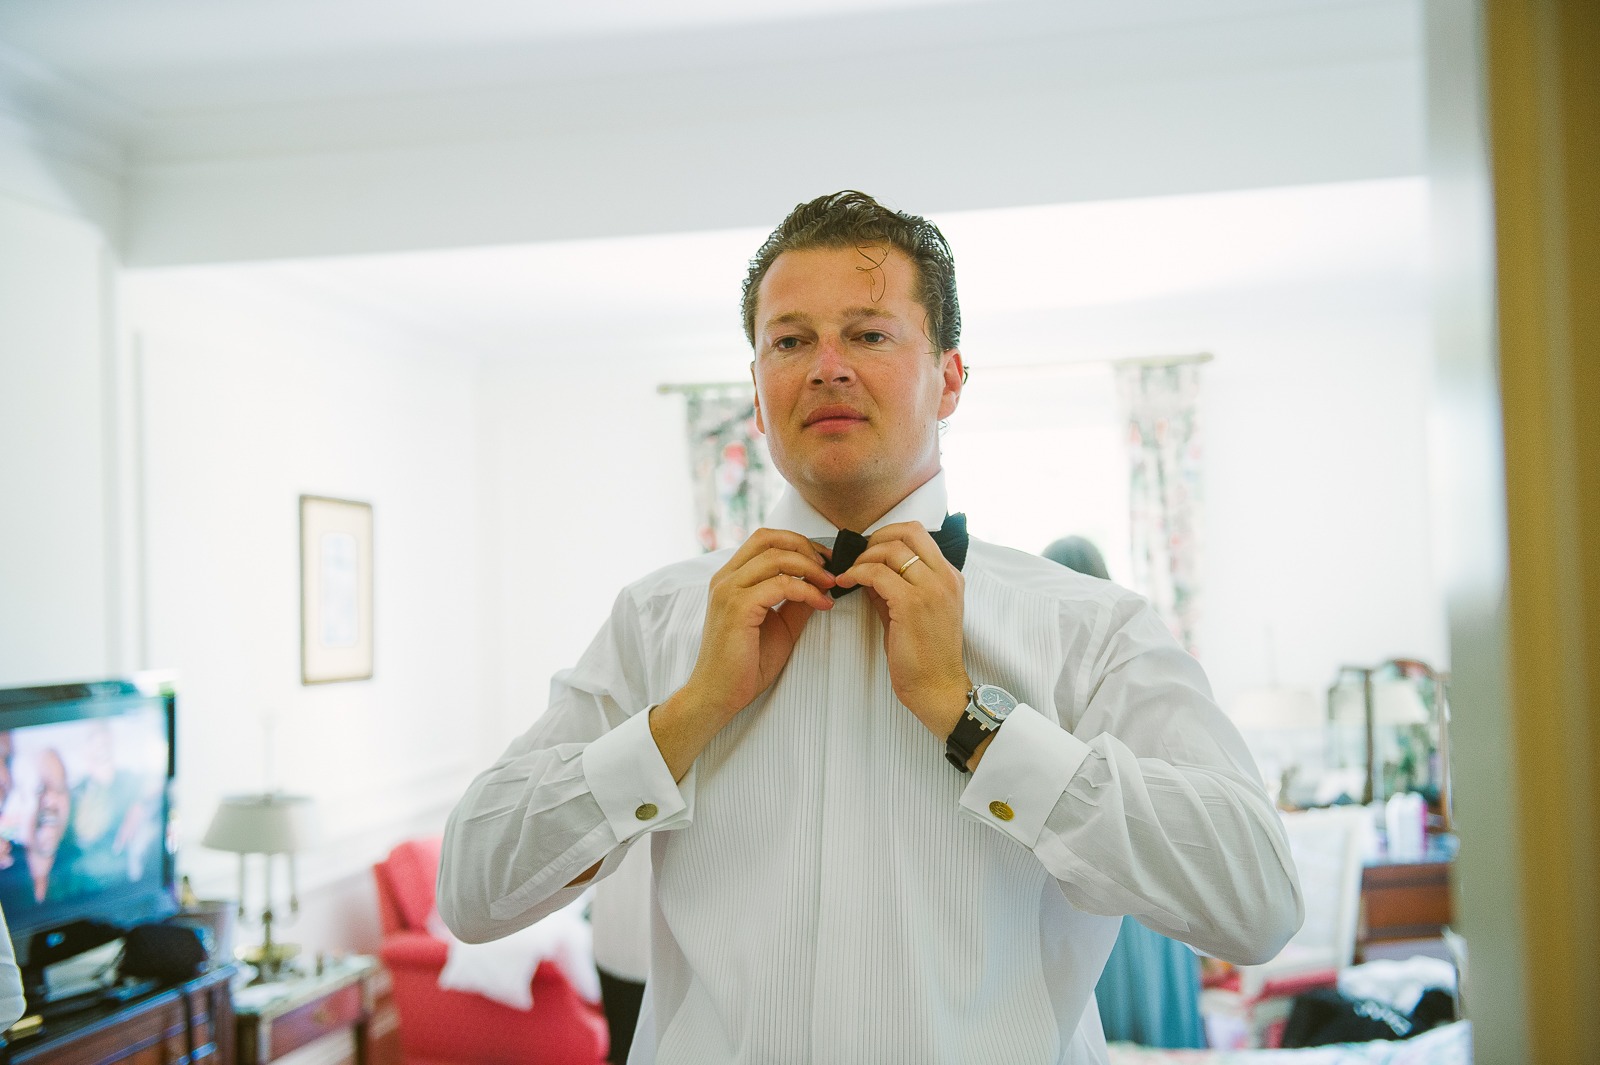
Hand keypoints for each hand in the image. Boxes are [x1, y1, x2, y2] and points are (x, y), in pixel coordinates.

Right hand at [652, 529, 834, 779]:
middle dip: (806, 547)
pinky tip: (822, 603)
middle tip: (831, 568)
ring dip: (811, 568)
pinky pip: (780, 585)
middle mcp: (725, 578)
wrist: (719, 695)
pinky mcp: (737, 608)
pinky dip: (807, 590)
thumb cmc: (746, 663)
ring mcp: (728, 591)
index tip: (825, 560)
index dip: (798, 542)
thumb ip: (797, 601)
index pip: (764, 539)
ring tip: (830, 585)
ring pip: (776, 558)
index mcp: (731, 578)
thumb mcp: (780, 625)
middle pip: (769, 539)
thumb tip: (823, 582)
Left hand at [835, 521, 971, 739]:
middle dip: (875, 540)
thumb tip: (868, 568)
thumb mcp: (914, 612)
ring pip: (890, 549)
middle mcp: (945, 577)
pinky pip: (876, 573)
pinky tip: (846, 584)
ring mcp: (931, 588)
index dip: (889, 535)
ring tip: (849, 575)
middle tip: (857, 558)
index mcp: (949, 576)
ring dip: (863, 558)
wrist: (938, 687)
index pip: (919, 534)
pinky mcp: (912, 603)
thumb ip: (895, 586)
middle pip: (907, 532)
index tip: (870, 551)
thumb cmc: (926, 655)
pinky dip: (857, 574)